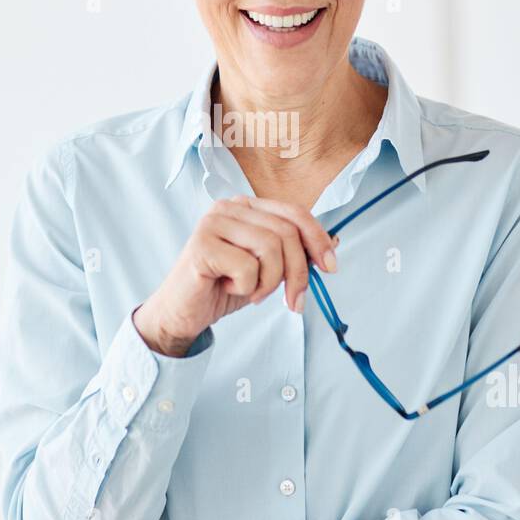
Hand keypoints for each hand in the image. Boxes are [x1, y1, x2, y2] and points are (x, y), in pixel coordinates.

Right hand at [133, 195, 338, 355]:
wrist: (184, 313)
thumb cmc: (224, 287)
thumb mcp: (268, 270)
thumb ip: (295, 253)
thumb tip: (334, 242)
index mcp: (247, 207)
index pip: (294, 212)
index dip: (318, 239)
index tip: (330, 267)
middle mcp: (229, 207)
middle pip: (286, 232)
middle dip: (298, 272)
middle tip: (293, 301)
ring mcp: (213, 222)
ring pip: (270, 247)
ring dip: (270, 282)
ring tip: (254, 293)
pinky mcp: (201, 245)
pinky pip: (246, 266)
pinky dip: (246, 288)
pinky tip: (228, 288)